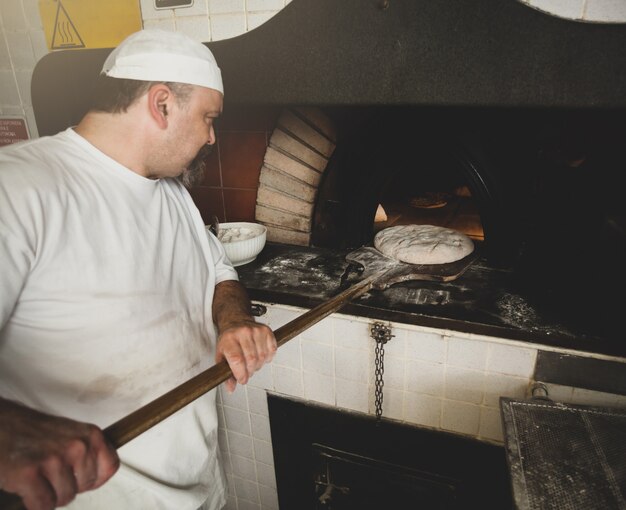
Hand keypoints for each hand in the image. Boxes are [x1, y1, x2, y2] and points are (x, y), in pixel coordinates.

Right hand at [0, 399, 118, 509]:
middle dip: (67, 486)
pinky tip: (27, 489)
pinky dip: (34, 504)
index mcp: (90, 434)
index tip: (80, 477)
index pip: (110, 467)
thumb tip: (98, 474)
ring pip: (64, 497)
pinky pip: (43, 505)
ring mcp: (54, 459)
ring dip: (49, 494)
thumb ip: (87, 451)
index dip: (93, 478)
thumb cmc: (31, 430)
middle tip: (50, 475)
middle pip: (85, 486)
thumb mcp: (70, 434)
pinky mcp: (30, 474)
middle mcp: (77, 446)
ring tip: (37, 478)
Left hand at [215, 320, 276, 391]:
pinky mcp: (267, 331)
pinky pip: (272, 351)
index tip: (242, 379)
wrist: (236, 321)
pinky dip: (268, 358)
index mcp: (229, 339)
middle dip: (250, 371)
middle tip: (246, 372)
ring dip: (258, 365)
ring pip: (262, 357)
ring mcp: (256, 331)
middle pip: (251, 360)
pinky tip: (261, 356)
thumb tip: (231, 388)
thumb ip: (225, 373)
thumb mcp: (221, 355)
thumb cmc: (229, 339)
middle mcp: (243, 333)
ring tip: (252, 363)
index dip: (241, 374)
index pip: (237, 360)